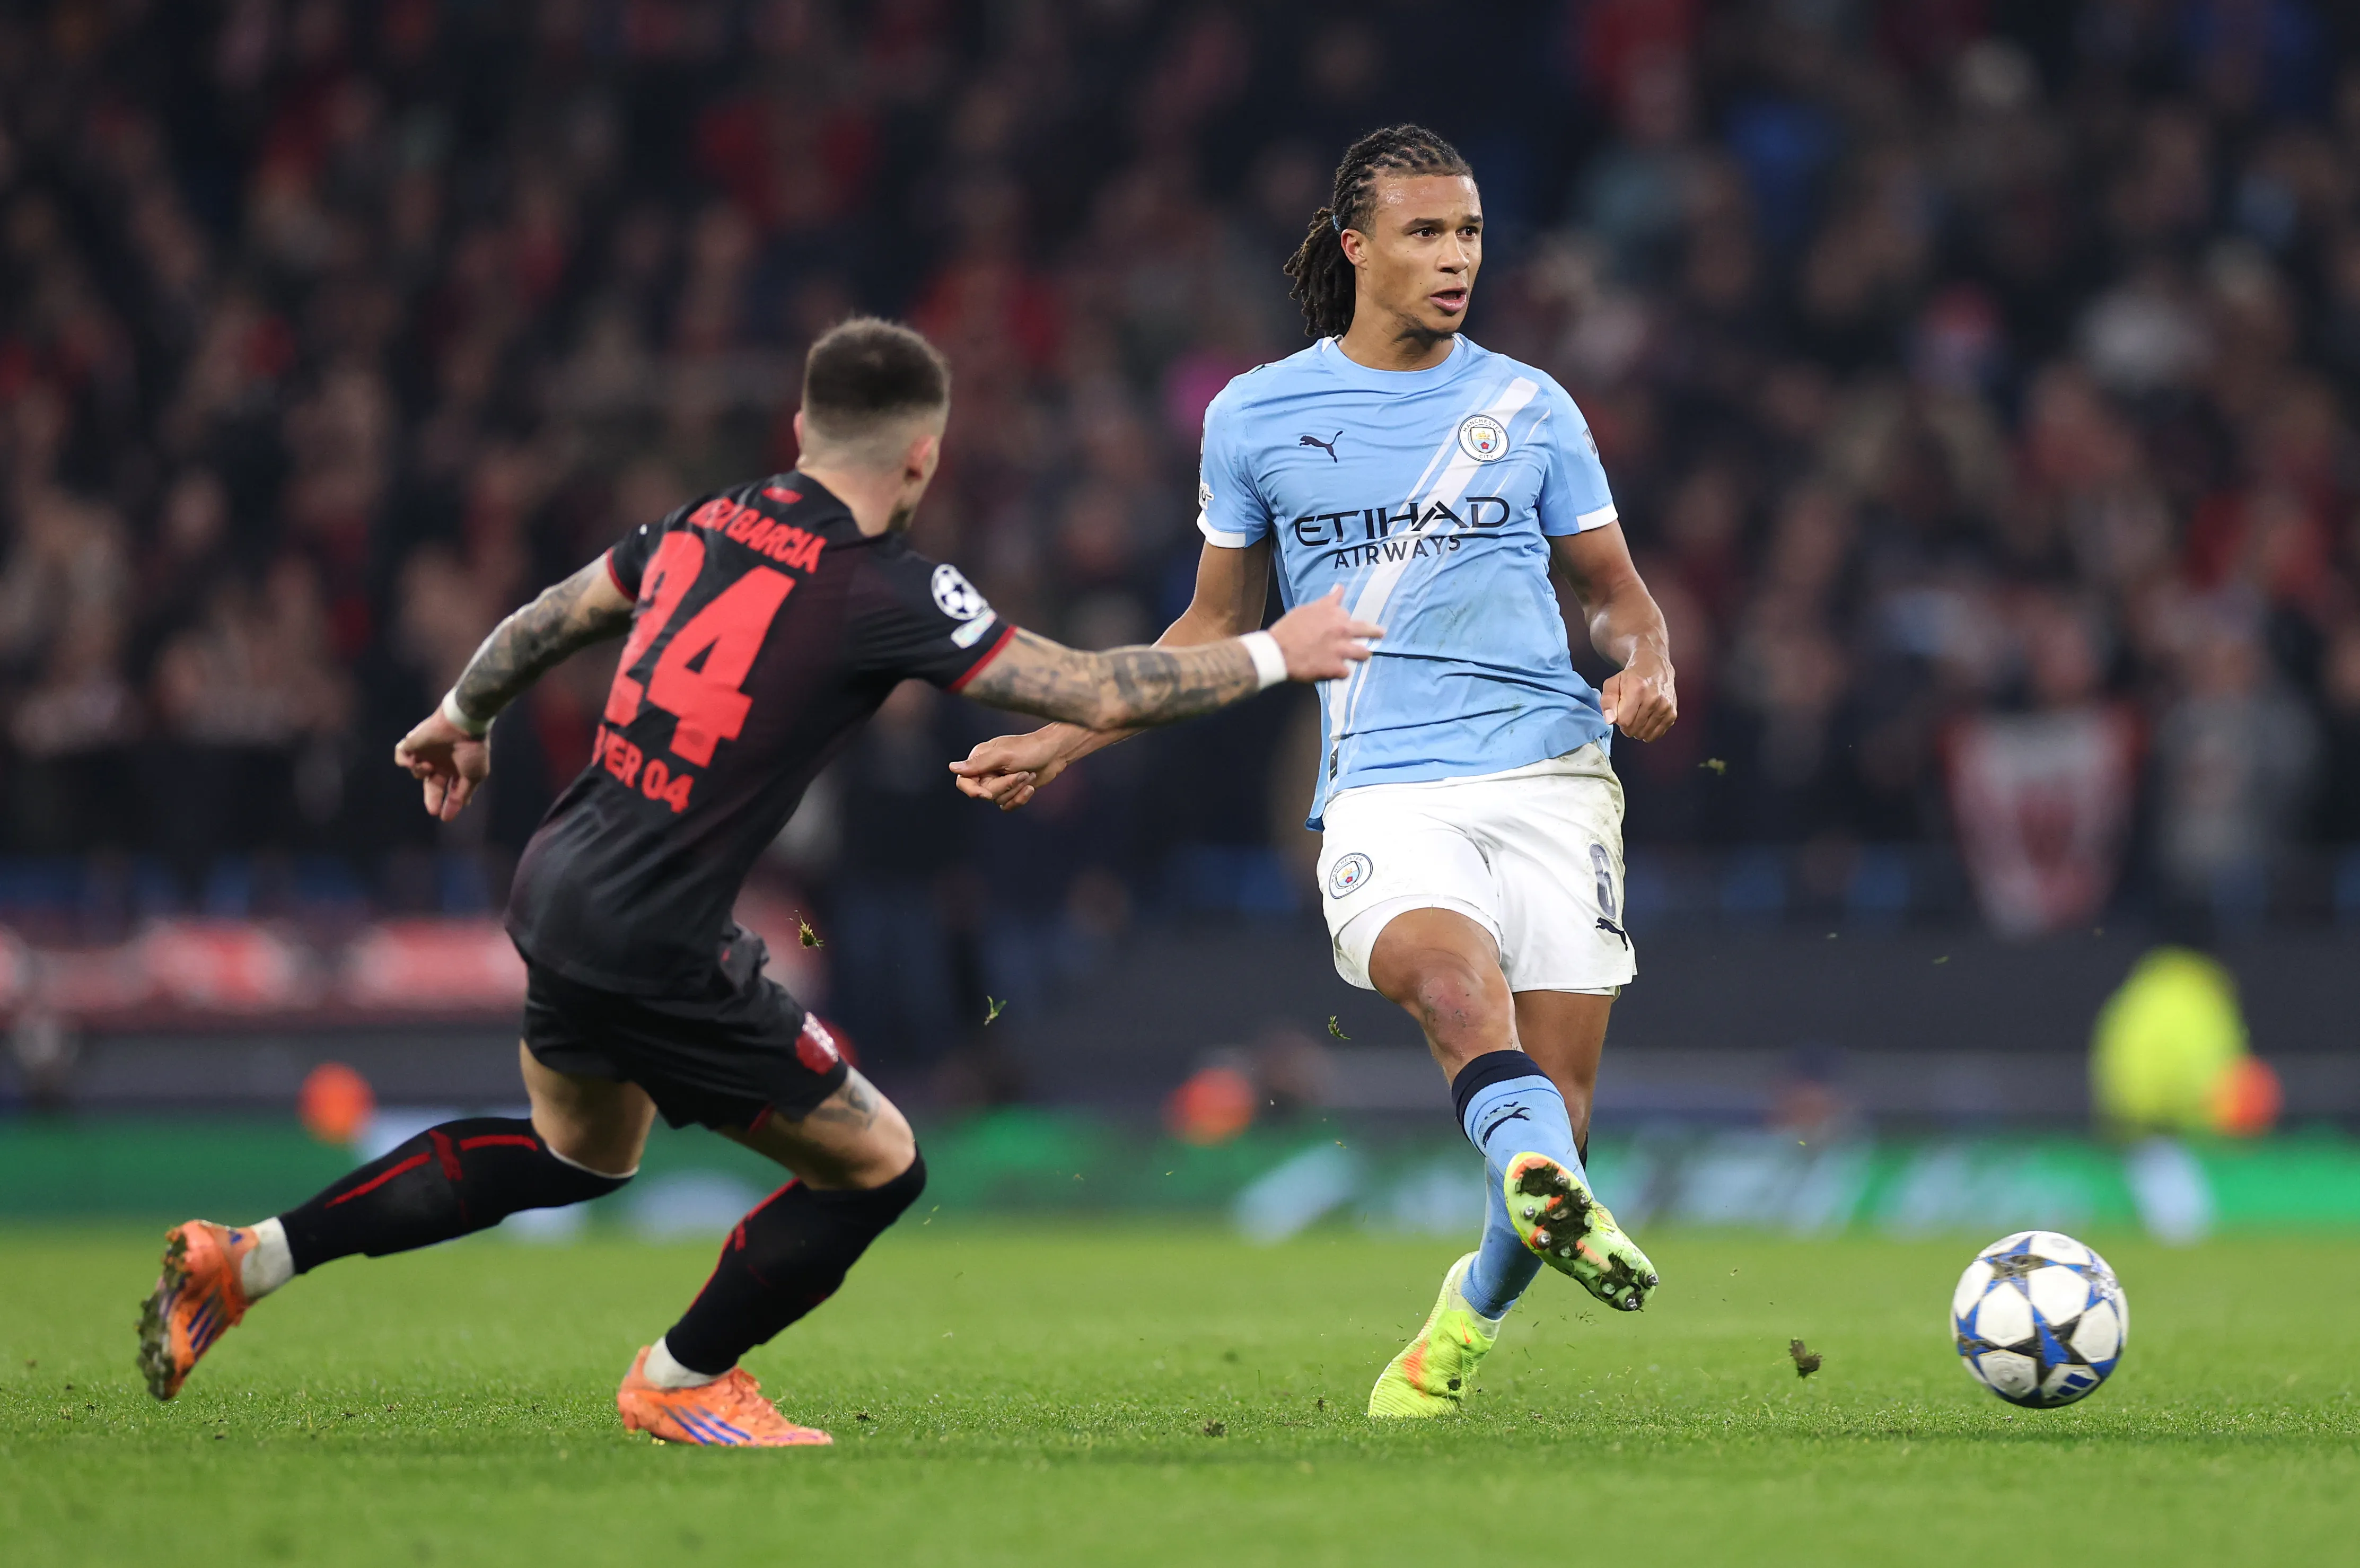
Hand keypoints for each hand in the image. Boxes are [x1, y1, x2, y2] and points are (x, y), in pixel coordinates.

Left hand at [394, 709, 491, 820]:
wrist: (461, 726)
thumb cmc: (471, 750)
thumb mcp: (474, 776)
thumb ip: (463, 793)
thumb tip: (459, 808)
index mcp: (456, 769)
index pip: (450, 790)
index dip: (448, 804)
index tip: (445, 817)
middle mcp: (441, 762)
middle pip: (432, 784)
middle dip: (431, 797)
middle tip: (432, 809)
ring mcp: (426, 753)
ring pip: (416, 772)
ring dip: (420, 772)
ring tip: (428, 767)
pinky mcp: (413, 743)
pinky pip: (400, 756)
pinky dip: (404, 761)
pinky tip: (414, 761)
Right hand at [949, 725, 1074, 811]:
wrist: (1054, 753)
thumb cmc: (1029, 749)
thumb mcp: (1003, 755)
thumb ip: (978, 764)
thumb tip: (952, 768)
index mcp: (980, 758)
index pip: (964, 781)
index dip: (972, 790)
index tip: (986, 794)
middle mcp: (986, 771)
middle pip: (984, 793)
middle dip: (1006, 786)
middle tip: (1023, 773)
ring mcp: (998, 782)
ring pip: (998, 800)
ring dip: (1016, 789)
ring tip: (1028, 774)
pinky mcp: (1010, 791)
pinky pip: (1007, 805)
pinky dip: (1020, 799)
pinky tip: (1031, 788)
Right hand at [1267, 587, 1382, 680]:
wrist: (1278, 652)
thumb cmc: (1288, 629)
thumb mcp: (1306, 609)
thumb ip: (1326, 602)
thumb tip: (1339, 589)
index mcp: (1333, 613)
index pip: (1348, 614)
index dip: (1346, 619)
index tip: (1347, 621)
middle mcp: (1342, 630)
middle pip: (1367, 630)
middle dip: (1376, 632)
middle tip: (1381, 633)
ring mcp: (1341, 650)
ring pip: (1363, 653)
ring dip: (1362, 654)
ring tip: (1363, 655)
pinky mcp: (1336, 668)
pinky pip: (1346, 672)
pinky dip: (1341, 671)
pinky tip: (1335, 671)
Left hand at [1600, 650, 1676, 741]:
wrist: (1655, 668)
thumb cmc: (1631, 677)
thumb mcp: (1612, 683)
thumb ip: (1607, 701)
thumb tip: (1610, 720)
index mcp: (1637, 690)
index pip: (1624, 721)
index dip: (1619, 720)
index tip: (1620, 712)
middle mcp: (1654, 699)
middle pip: (1634, 729)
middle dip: (1627, 726)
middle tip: (1628, 714)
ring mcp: (1665, 707)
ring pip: (1645, 734)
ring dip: (1637, 730)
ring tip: (1637, 716)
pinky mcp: (1672, 713)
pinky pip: (1657, 734)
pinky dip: (1649, 731)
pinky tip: (1646, 720)